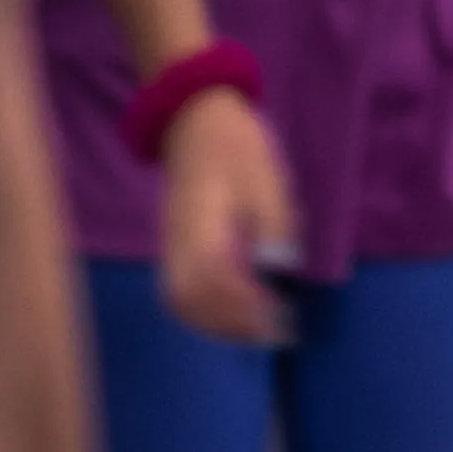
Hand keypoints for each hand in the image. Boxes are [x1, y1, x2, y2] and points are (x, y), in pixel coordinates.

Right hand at [149, 86, 300, 346]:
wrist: (196, 119)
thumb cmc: (237, 148)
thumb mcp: (268, 184)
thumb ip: (276, 231)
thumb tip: (281, 273)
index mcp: (202, 226)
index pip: (215, 282)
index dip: (246, 307)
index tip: (280, 317)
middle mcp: (179, 242)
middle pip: (190, 300)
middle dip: (230, 325)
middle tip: (272, 332)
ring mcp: (170, 244)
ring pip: (179, 300)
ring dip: (214, 324)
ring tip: (253, 330)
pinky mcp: (171, 245)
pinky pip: (176, 290)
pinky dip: (201, 311)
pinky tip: (230, 314)